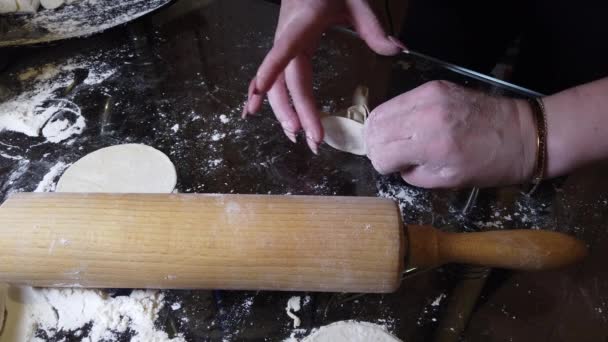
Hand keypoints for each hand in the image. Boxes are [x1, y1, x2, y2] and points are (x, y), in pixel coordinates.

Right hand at [244, 0, 403, 153]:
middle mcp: (286, 36)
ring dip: (283, 111)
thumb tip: (397, 50)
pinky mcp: (285, 48)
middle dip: (295, 111)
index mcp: (302, 23)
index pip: (284, 49)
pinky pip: (273, 76)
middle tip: (311, 139)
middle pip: (285, 79)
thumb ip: (373, 26)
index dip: (271, 69)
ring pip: (276, 83)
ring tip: (297, 136)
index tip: (260, 91)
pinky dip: (265, 96)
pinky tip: (255, 113)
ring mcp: (282, 44)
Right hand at [364, 81, 537, 187]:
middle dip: (376, 145)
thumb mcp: (448, 182)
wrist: (523, 133)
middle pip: (375, 128)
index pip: (381, 153)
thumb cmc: (490, 166)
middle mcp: (426, 115)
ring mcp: (429, 96)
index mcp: (432, 145)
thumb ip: (413, 174)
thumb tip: (394, 163)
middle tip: (390, 155)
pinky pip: (399, 100)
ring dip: (382, 129)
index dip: (383, 165)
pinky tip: (409, 126)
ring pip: (382, 111)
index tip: (394, 169)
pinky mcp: (434, 85)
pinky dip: (396, 115)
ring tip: (396, 141)